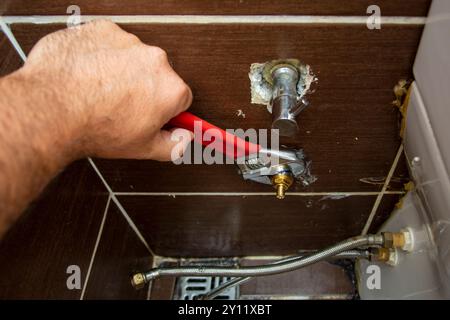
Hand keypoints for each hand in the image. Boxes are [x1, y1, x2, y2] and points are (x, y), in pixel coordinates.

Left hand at [20, 19, 192, 160]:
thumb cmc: (94, 127)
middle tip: (122, 109)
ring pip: (132, 59)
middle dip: (144, 91)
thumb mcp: (142, 149)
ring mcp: (128, 42)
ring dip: (122, 72)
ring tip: (101, 94)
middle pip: (157, 76)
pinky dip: (101, 57)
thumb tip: (183, 139)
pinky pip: (108, 44)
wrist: (50, 109)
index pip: (182, 98)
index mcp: (170, 89)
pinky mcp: (102, 31)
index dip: (166, 110)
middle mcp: (154, 60)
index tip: (156, 114)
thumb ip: (174, 145)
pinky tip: (89, 77)